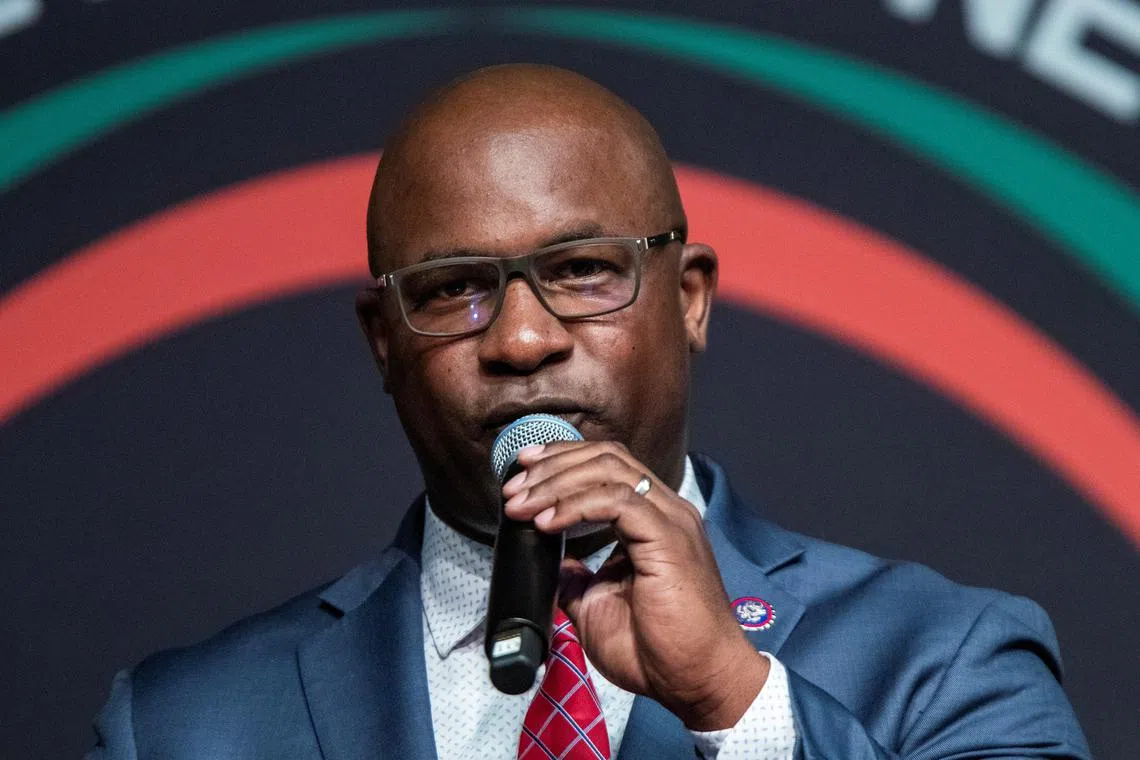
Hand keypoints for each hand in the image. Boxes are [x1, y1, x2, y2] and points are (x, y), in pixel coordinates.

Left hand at [502, 441, 769, 729]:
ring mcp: (670, 521)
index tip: (524, 471)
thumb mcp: (598, 608)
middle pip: (606, 458)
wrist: (699, 683)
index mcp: (653, 521)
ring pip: (609, 470)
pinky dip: (576, 506)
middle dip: (552, 465)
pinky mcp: (668, 539)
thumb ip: (578, 580)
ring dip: (556, 483)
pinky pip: (617, 502)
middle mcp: (665, 511)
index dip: (563, 461)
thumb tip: (555, 564)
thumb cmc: (661, 652)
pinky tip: (548, 522)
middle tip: (514, 487)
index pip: (608, 466)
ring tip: (522, 505)